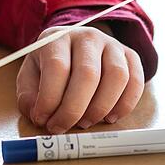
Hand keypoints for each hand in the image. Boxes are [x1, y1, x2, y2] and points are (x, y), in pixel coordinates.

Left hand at [16, 25, 143, 133]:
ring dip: (100, 108)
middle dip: (73, 109)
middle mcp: (87, 37)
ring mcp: (112, 45)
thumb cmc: (51, 66)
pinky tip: (109, 117)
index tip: (43, 119)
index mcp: (57, 38)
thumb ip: (28, 96)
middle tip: (62, 127)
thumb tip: (39, 115)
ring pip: (117, 77)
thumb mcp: (30, 76)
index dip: (49, 98)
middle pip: (88, 74)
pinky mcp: (130, 56)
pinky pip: (136, 81)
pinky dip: (125, 105)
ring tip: (85, 122)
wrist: (75, 47)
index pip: (57, 67)